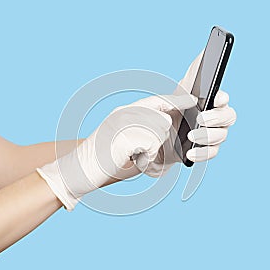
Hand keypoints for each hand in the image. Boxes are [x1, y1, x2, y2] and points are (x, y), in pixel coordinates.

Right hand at [37, 94, 196, 210]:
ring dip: (152, 149)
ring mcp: (124, 122)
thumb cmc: (104, 158)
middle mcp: (125, 112)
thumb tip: (167, 123)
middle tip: (140, 151)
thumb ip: (143, 128)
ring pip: (159, 131)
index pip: (156, 100)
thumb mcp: (124, 137)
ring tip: (133, 155)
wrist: (79, 169)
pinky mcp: (126, 136)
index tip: (190, 99)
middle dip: (160, 139)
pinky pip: (152, 145)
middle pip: (163, 118)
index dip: (175, 99)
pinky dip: (146, 157)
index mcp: (125, 111)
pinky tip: (131, 159)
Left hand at [143, 51, 236, 176]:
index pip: (224, 99)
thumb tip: (202, 53)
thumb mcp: (175, 92)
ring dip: (207, 137)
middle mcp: (214, 118)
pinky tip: (190, 154)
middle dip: (216, 118)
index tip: (215, 99)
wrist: (155, 137)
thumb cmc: (168, 110)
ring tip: (190, 137)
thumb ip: (190, 76)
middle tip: (200, 119)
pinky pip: (212, 153)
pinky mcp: (203, 151)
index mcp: (209, 102)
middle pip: (229, 117)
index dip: (223, 99)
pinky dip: (202, 154)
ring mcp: (211, 135)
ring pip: (222, 136)